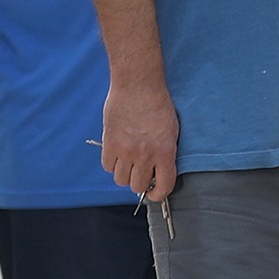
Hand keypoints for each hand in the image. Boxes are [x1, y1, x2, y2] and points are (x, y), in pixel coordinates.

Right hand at [101, 74, 179, 202]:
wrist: (138, 84)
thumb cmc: (158, 104)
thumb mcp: (171, 131)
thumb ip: (164, 154)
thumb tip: (157, 173)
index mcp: (165, 152)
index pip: (163, 187)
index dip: (158, 194)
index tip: (154, 192)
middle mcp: (145, 155)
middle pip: (138, 186)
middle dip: (139, 182)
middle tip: (139, 172)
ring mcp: (126, 150)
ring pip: (121, 180)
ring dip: (124, 173)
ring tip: (127, 161)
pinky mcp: (110, 143)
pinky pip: (107, 166)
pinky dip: (111, 163)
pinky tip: (117, 152)